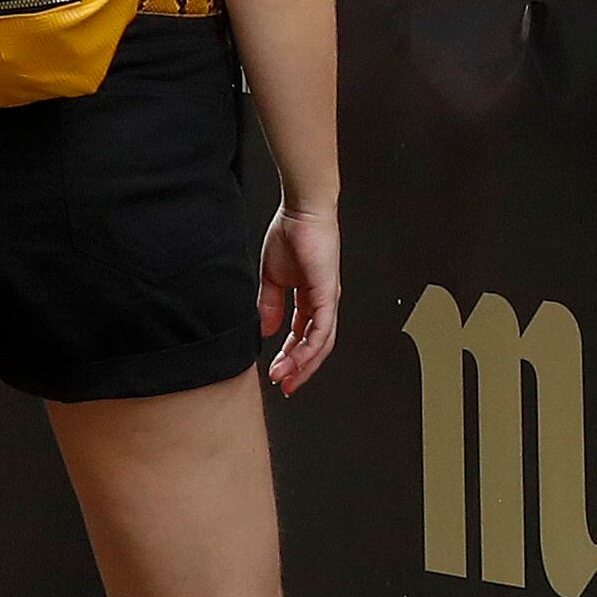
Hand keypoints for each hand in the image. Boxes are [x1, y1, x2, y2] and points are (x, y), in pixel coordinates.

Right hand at [258, 203, 340, 393]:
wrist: (301, 211)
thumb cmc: (291, 234)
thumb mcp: (272, 277)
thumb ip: (270, 304)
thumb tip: (267, 330)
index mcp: (309, 297)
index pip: (302, 336)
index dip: (290, 357)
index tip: (277, 372)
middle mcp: (322, 302)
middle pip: (315, 346)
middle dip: (299, 368)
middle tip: (284, 385)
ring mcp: (328, 299)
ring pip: (321, 343)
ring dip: (303, 364)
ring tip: (285, 377)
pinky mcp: (328, 294)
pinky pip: (322, 329)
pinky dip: (310, 347)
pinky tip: (297, 358)